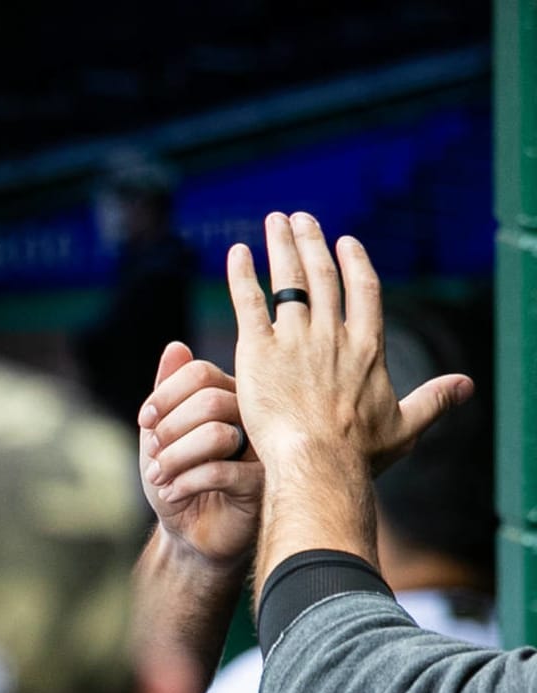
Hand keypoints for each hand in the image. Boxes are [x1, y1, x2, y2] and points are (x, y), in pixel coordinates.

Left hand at [137, 341, 260, 569]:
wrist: (187, 532)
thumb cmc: (176, 478)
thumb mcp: (160, 435)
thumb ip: (166, 393)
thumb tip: (175, 346)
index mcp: (228, 398)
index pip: (200, 373)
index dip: (166, 394)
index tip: (144, 421)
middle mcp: (250, 419)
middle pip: (210, 400)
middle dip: (170, 429)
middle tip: (153, 455)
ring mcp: (260, 451)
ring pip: (217, 434)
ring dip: (175, 458)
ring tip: (159, 477)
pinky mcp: (262, 484)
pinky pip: (222, 472)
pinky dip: (187, 482)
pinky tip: (172, 494)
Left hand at [225, 212, 470, 473]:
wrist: (318, 464)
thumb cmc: (359, 453)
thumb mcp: (405, 425)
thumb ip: (434, 399)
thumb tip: (466, 386)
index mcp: (367, 347)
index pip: (364, 290)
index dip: (354, 262)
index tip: (344, 241)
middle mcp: (332, 335)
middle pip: (322, 276)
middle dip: (311, 242)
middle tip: (300, 218)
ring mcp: (295, 340)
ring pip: (287, 281)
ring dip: (280, 246)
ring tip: (274, 221)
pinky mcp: (258, 352)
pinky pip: (248, 303)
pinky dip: (241, 275)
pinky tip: (236, 253)